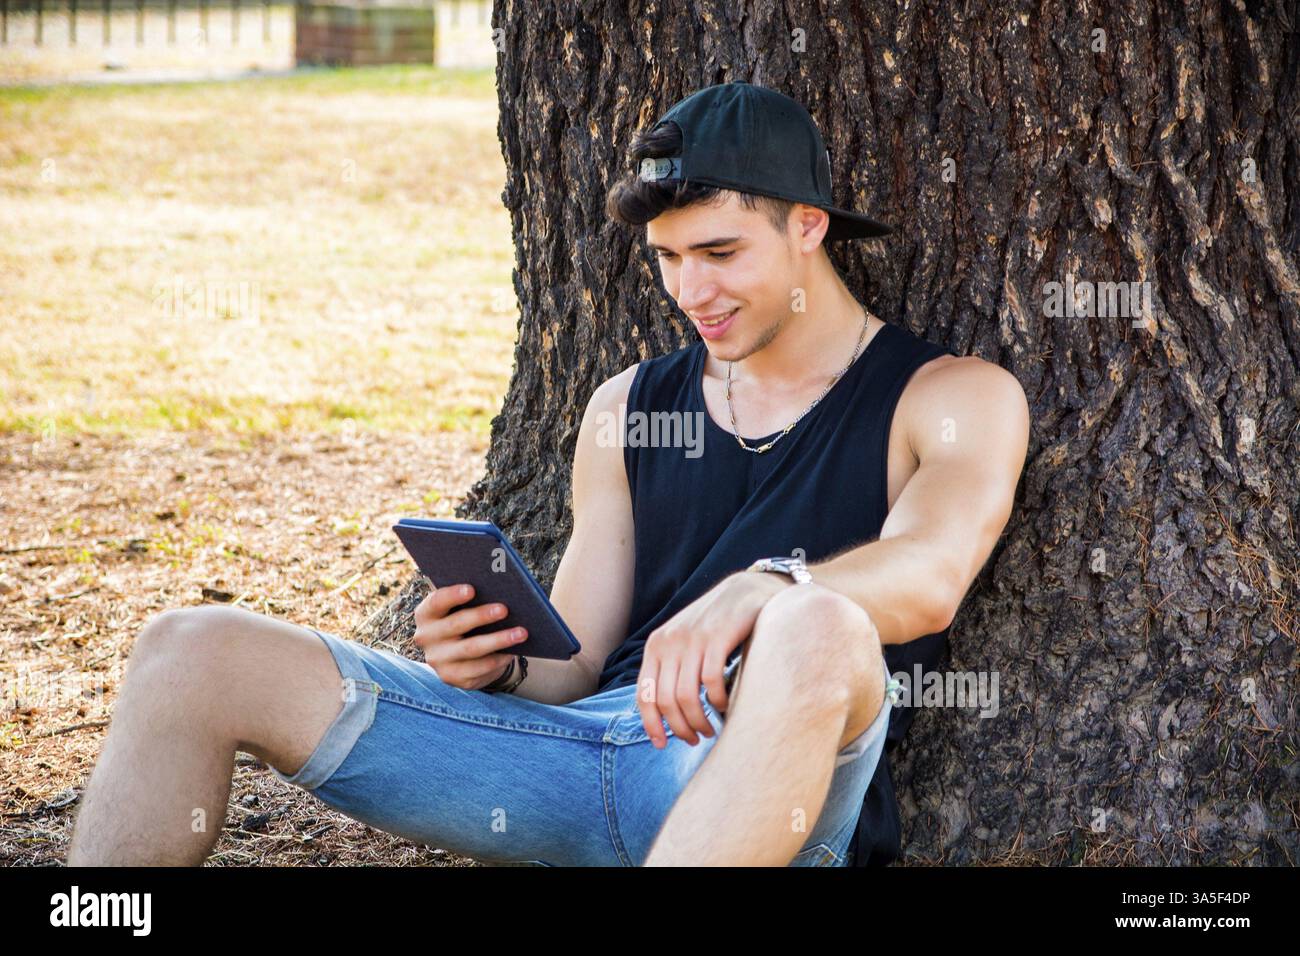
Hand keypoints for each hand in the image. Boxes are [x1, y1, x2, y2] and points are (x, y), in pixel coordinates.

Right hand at [413, 581, 528, 690]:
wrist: (460, 655)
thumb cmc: (464, 619)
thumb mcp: (461, 608)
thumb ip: (471, 598)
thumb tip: (500, 590)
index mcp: (426, 614)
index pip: (436, 602)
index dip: (452, 595)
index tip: (472, 589)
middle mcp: (426, 637)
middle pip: (455, 625)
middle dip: (481, 616)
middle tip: (504, 609)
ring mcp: (438, 660)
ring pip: (471, 649)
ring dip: (498, 640)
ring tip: (521, 632)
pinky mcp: (452, 677)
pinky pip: (478, 668)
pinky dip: (498, 659)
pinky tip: (513, 651)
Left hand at [636, 571, 790, 748]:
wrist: (744, 589)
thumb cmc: (714, 623)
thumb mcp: (684, 642)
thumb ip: (672, 669)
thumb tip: (666, 713)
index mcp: (656, 646)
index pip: (644, 695)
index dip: (651, 725)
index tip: (662, 745)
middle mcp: (669, 642)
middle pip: (666, 701)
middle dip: (680, 728)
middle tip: (695, 739)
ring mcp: (693, 639)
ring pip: (687, 696)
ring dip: (698, 721)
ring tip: (710, 730)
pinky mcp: (717, 636)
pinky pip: (711, 681)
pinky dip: (717, 700)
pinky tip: (724, 705)